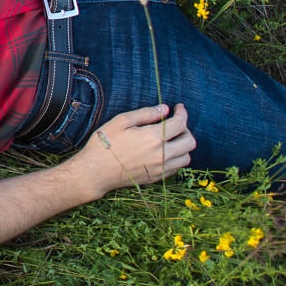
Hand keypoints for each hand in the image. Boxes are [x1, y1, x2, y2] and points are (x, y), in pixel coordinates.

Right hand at [71, 104, 194, 195]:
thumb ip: (145, 114)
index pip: (180, 123)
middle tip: (175, 124)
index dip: (182, 113)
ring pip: (186, 157)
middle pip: (190, 142)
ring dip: (183, 146)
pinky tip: (163, 152)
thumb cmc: (104, 144)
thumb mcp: (121, 121)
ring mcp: (160, 168)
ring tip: (170, 140)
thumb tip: (164, 109)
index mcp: (153, 137)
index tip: (179, 107)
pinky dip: (175, 159)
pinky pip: (176, 168)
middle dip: (185, 129)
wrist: (95, 172)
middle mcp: (161, 154)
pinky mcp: (156, 178)